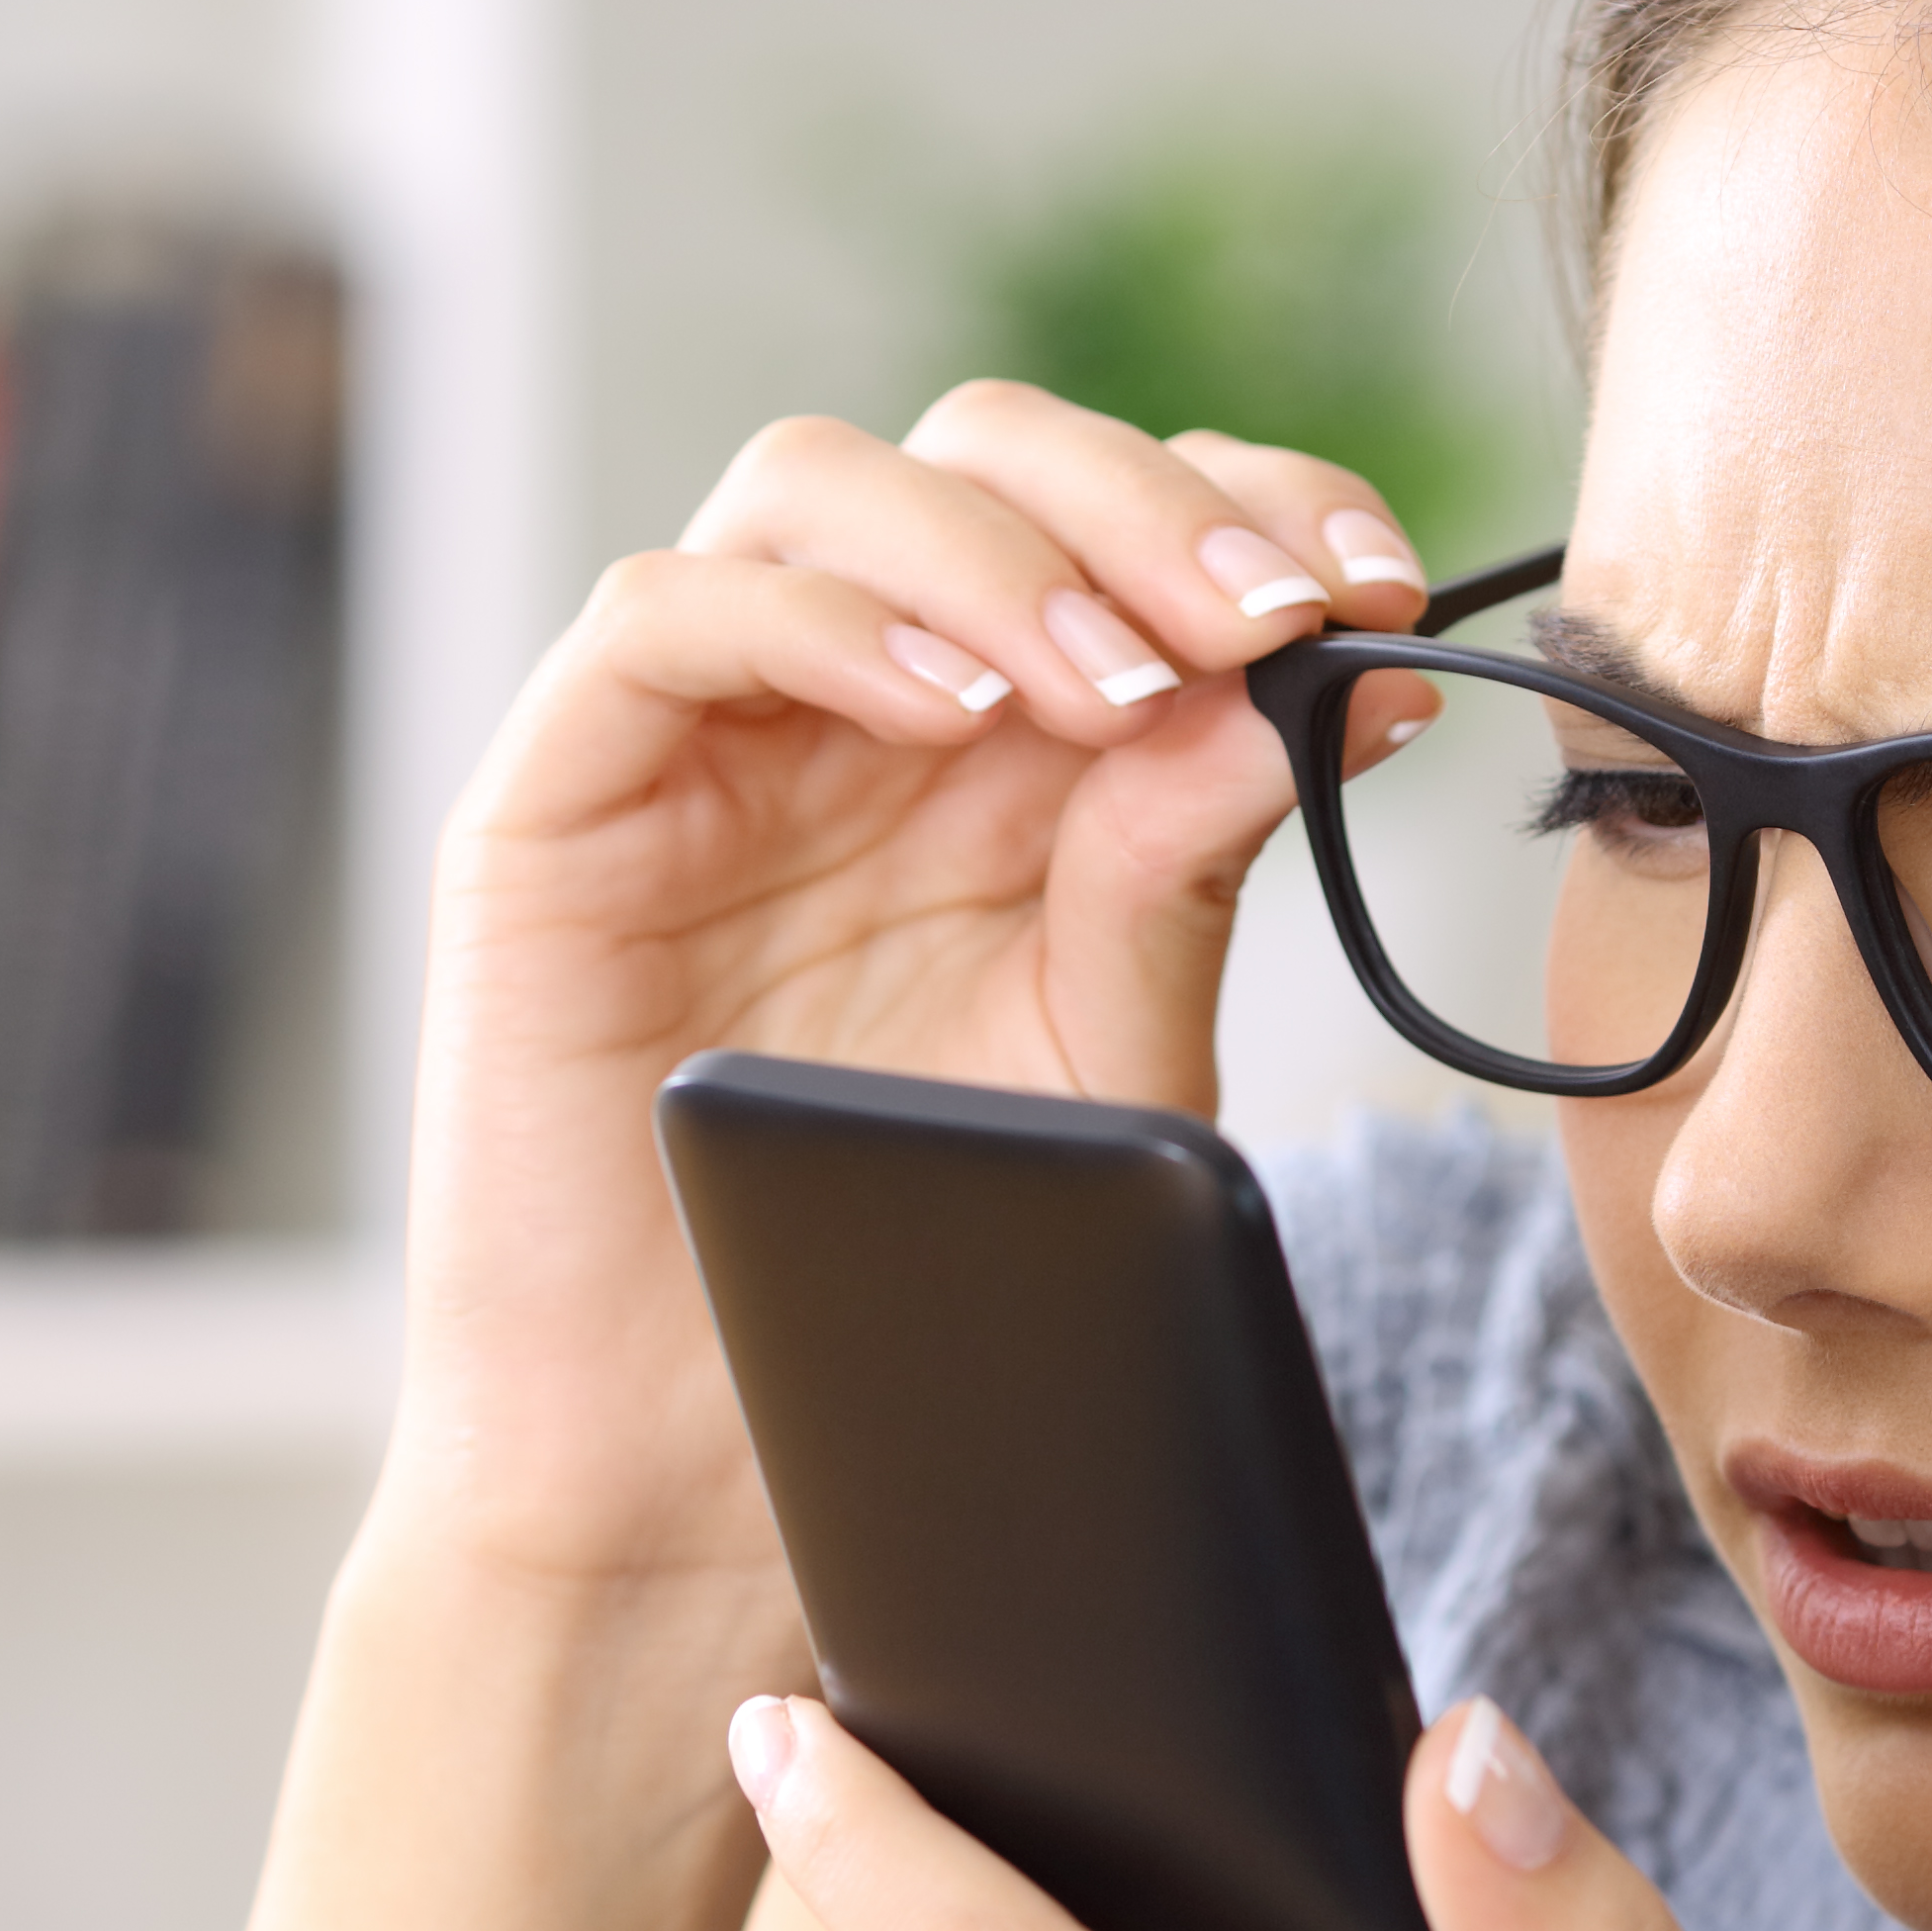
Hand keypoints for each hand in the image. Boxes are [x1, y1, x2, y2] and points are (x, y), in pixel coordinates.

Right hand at [390, 391, 1428, 1600]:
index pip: (1121, 519)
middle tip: (1264, 617)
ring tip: (1116, 687)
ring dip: (995, 552)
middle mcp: (850, 702)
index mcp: (999, 741)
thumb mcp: (1110, 1065)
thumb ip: (1188, 876)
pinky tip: (948, 718)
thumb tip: (1335, 684)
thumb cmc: (911, 1283)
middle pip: (981, 454)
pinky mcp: (557, 803)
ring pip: (816, 486)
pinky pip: (661, 617)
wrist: (701, 1476)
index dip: (1252, 507)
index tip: (1374, 591)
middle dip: (1144, 503)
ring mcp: (699, 739)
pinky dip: (820, 623)